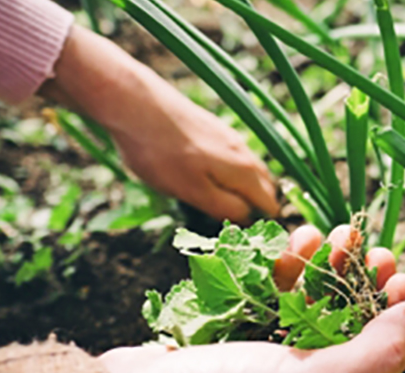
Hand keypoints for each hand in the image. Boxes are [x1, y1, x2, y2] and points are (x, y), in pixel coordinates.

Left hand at [39, 26, 277, 220]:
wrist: (135, 103)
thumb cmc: (160, 153)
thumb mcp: (192, 192)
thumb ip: (224, 207)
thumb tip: (249, 220)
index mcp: (245, 172)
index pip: (270, 206)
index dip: (259, 226)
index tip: (239, 237)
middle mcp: (244, 152)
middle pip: (265, 188)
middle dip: (254, 207)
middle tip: (226, 222)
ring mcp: (230, 137)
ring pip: (249, 171)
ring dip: (241, 190)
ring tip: (214, 202)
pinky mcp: (214, 127)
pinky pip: (233, 158)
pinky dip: (228, 173)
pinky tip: (203, 176)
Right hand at [100, 225, 404, 372]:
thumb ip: (375, 355)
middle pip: (361, 341)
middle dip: (373, 294)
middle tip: (380, 256)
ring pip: (319, 314)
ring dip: (333, 273)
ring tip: (338, 234)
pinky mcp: (241, 348)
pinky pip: (279, 304)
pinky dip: (291, 274)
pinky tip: (297, 241)